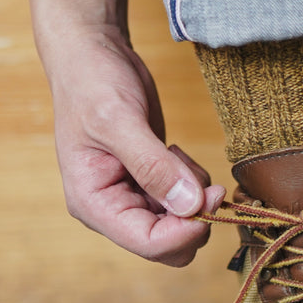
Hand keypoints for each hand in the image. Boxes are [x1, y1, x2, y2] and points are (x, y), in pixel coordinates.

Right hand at [42, 26, 225, 266]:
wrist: (91, 56)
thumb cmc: (91, 83)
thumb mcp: (120, 121)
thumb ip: (154, 166)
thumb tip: (190, 206)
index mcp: (93, 204)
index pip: (148, 244)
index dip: (185, 231)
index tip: (211, 198)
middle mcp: (112, 209)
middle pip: (169, 246)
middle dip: (194, 217)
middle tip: (205, 178)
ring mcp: (133, 198)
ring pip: (182, 225)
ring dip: (195, 197)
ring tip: (177, 154)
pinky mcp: (151, 183)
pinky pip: (184, 203)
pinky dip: (192, 184)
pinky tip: (176, 153)